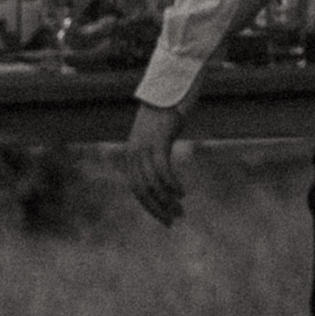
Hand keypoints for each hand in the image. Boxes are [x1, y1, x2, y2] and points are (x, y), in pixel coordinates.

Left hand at [124, 102, 186, 225]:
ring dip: (167, 200)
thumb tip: (162, 173)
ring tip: (180, 210)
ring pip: (152, 183)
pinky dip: (171, 184)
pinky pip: (162, 169)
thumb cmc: (162, 118)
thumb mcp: (156, 140)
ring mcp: (144, 149)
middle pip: (143, 190)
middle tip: (173, 221)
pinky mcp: (157, 142)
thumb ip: (155, 156)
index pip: (137, 190)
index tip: (165, 220)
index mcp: (132, 158)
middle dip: (158, 208)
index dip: (151, 207)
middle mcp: (134, 156)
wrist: (163, 95)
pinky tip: (182, 193)